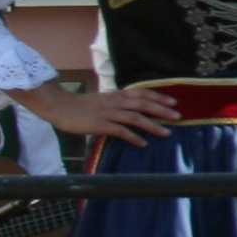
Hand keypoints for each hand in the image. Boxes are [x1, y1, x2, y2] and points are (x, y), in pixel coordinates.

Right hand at [25, 83, 177, 146]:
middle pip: (143, 104)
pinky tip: (143, 144)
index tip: (173, 101)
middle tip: (178, 116)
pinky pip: (120, 131)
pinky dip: (133, 137)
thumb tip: (131, 110)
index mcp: (115, 95)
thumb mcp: (101, 100)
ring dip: (153, 125)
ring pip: (135, 117)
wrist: (58, 106)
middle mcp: (114, 102)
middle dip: (162, 110)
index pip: (141, 93)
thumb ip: (116, 103)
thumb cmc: (79, 105)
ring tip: (167, 133)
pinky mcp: (99, 125)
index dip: (158, 97)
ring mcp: (107, 113)